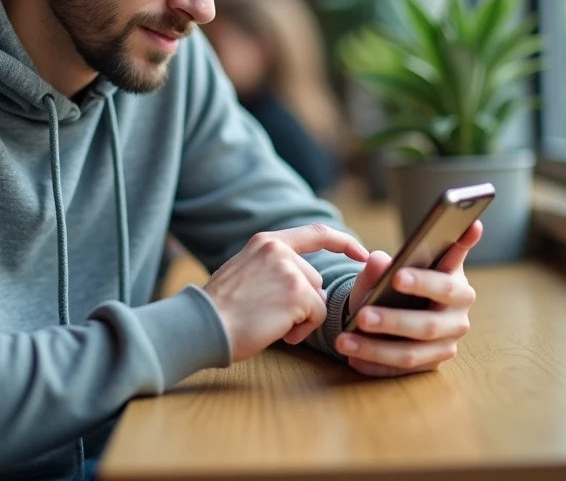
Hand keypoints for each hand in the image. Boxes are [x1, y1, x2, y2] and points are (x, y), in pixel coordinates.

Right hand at [204, 224, 368, 361]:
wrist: (203, 325)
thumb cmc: (221, 310)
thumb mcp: (245, 271)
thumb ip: (273, 267)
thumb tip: (307, 281)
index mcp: (267, 242)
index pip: (316, 233)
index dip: (343, 243)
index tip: (361, 253)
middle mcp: (280, 250)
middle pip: (314, 280)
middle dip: (301, 303)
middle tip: (269, 317)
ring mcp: (290, 270)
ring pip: (316, 299)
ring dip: (300, 318)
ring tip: (269, 323)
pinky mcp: (298, 293)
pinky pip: (316, 317)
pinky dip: (302, 331)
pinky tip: (277, 332)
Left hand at [337, 219, 481, 376]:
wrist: (397, 307)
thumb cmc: (399, 283)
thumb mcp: (387, 271)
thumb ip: (381, 266)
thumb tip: (377, 260)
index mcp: (456, 284)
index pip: (444, 283)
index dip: (423, 281)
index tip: (397, 275)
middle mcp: (458, 317)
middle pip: (428, 324)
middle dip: (392, 321)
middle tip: (362, 316)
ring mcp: (446, 344)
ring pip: (412, 352)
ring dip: (376, 349)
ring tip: (344, 341)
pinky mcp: (430, 365)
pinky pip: (401, 370)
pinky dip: (375, 364)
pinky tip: (352, 358)